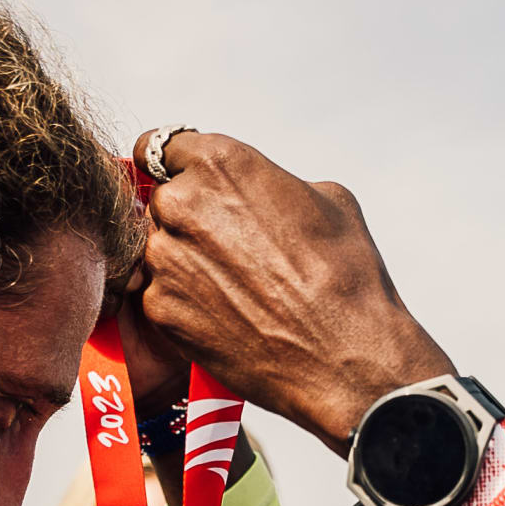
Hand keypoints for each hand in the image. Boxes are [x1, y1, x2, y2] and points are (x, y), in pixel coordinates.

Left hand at [136, 132, 454, 445]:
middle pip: (163, 200)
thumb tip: (263, 191)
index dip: (176, 166)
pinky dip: (184, 302)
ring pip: (159, 248)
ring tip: (233, 287)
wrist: (342, 359)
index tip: (185, 181)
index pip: (161, 147)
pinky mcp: (159, 308)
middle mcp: (181, 203)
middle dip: (188, 218)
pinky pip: (159, 293)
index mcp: (221, 163)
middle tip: (229, 246)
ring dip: (184, 261)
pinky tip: (225, 315)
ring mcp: (164, 258)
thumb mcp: (328, 200)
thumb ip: (275, 183)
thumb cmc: (346, 276)